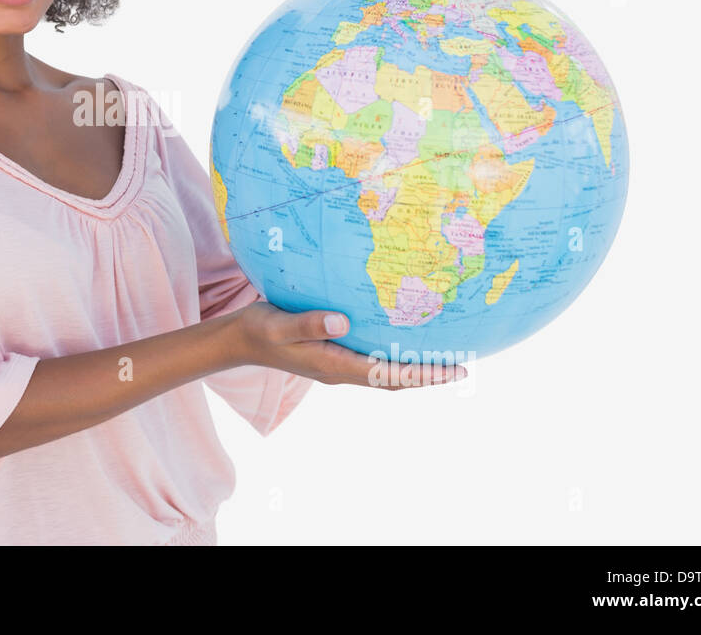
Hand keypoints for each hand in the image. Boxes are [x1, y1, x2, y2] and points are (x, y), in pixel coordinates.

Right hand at [230, 301, 467, 389]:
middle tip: (462, 367)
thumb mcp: (280, 324)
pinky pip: (371, 362)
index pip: (388, 375)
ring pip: (384, 373)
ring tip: (442, 358)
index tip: (454, 370)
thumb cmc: (259, 329)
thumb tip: (343, 320)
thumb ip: (309, 322)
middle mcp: (340, 370)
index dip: (423, 374)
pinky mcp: (332, 355)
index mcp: (333, 365)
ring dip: (413, 370)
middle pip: (393, 380)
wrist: (239, 340)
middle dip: (428, 376)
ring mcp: (337, 366)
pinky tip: (401, 340)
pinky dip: (393, 358)